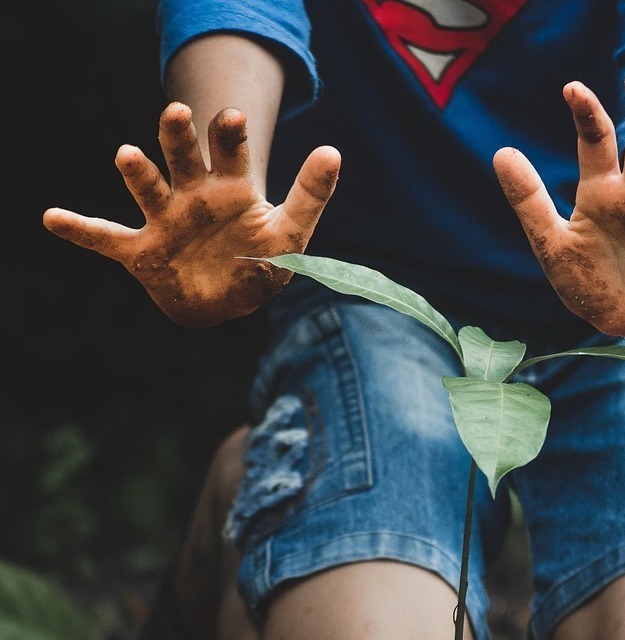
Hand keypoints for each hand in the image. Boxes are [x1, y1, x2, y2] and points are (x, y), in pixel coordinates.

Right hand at [43, 103, 339, 327]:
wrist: (231, 301)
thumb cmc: (262, 263)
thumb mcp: (292, 234)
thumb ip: (310, 195)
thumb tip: (334, 150)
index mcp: (230, 187)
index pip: (228, 152)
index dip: (228, 135)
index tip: (231, 119)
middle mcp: (193, 195)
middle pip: (183, 157)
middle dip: (179, 136)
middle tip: (177, 114)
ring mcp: (166, 220)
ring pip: (149, 188)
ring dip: (138, 171)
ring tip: (127, 155)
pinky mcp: (144, 251)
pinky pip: (108, 239)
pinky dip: (81, 230)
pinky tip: (52, 217)